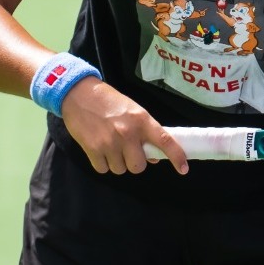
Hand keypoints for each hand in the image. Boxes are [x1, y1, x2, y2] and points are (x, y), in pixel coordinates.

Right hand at [61, 77, 188, 175]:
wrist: (79, 94)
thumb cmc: (109, 101)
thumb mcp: (133, 111)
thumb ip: (144, 132)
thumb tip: (154, 157)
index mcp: (142, 120)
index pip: (165, 141)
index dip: (177, 156)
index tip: (184, 169)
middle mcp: (128, 133)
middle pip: (139, 166)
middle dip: (134, 162)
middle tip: (128, 150)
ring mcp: (110, 143)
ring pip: (120, 170)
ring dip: (117, 163)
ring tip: (111, 146)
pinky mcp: (93, 150)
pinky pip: (103, 170)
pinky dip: (103, 164)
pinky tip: (99, 149)